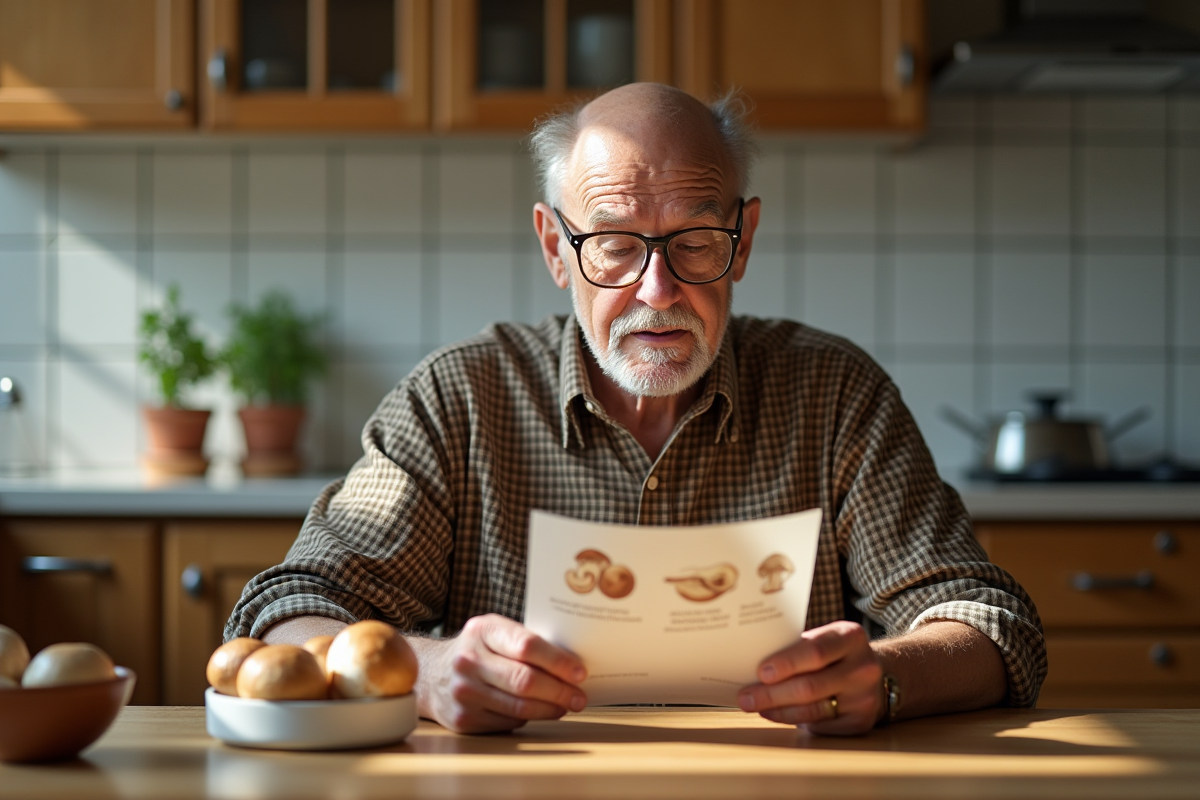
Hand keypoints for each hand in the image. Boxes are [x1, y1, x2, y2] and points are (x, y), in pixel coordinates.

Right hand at [413, 614, 587, 733]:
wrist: (431, 675)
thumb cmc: (478, 650)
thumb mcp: (495, 632)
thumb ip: (525, 642)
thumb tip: (570, 664)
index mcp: (482, 630)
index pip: (527, 646)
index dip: (558, 661)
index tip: (580, 673)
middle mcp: (469, 660)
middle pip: (525, 680)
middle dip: (559, 690)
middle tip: (579, 696)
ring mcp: (464, 691)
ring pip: (519, 707)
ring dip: (550, 709)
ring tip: (566, 706)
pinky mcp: (463, 719)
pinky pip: (508, 722)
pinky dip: (529, 718)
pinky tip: (539, 711)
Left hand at [736, 620, 883, 734]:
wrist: (872, 675)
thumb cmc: (834, 654)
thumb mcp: (824, 639)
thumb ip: (797, 648)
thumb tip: (751, 664)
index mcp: (851, 637)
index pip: (816, 651)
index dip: (786, 663)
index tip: (761, 672)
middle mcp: (863, 667)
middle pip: (810, 685)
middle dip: (772, 693)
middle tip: (746, 697)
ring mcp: (864, 698)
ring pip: (812, 709)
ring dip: (778, 710)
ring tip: (756, 707)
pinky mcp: (860, 722)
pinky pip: (819, 725)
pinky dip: (793, 721)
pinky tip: (775, 714)